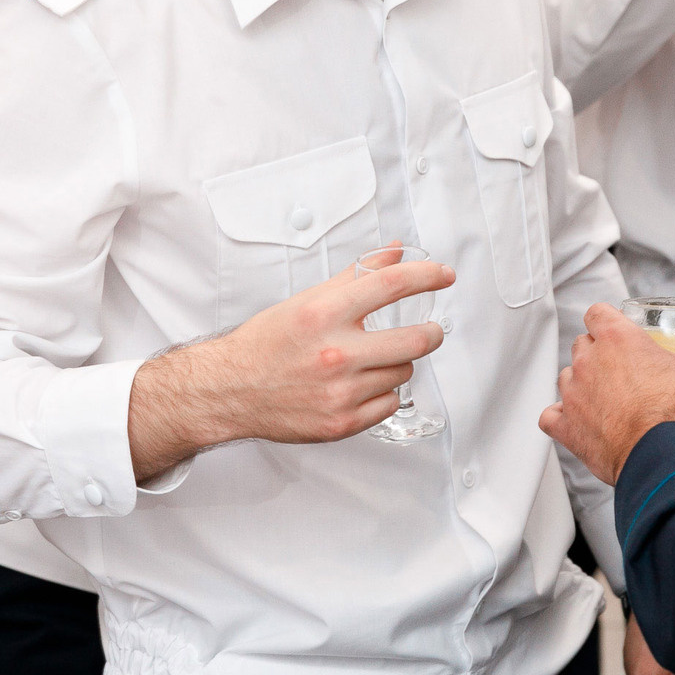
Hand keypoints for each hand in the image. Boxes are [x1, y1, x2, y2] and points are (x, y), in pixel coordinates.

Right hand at [126, 255, 455, 481]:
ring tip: (373, 360)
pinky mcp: (342, 422)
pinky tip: (363, 385)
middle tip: (429, 330)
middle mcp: (334, 353)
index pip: (392, 285)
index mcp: (324, 314)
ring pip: (403, 373)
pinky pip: (388, 403)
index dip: (427, 275)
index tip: (443, 276)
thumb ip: (357, 275)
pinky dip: (383, 393)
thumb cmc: (266, 344)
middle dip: (431, 332)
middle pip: (415, 340)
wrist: (231, 389)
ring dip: (397, 364)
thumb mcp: (308, 299)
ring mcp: (340, 392)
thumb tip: (395, 252)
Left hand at [540, 303, 674, 484]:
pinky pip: (551, 416)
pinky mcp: (566, 427)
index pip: (597, 313)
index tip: (619, 330)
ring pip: (566, 377)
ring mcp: (573, 395)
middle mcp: (588, 362)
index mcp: (618, 340)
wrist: (658, 457)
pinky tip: (578, 422)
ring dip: (581, 383)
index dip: (606, 319)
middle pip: (582, 344)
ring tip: (605, 396)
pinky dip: (562, 418)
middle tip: (622, 368)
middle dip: (598, 352)